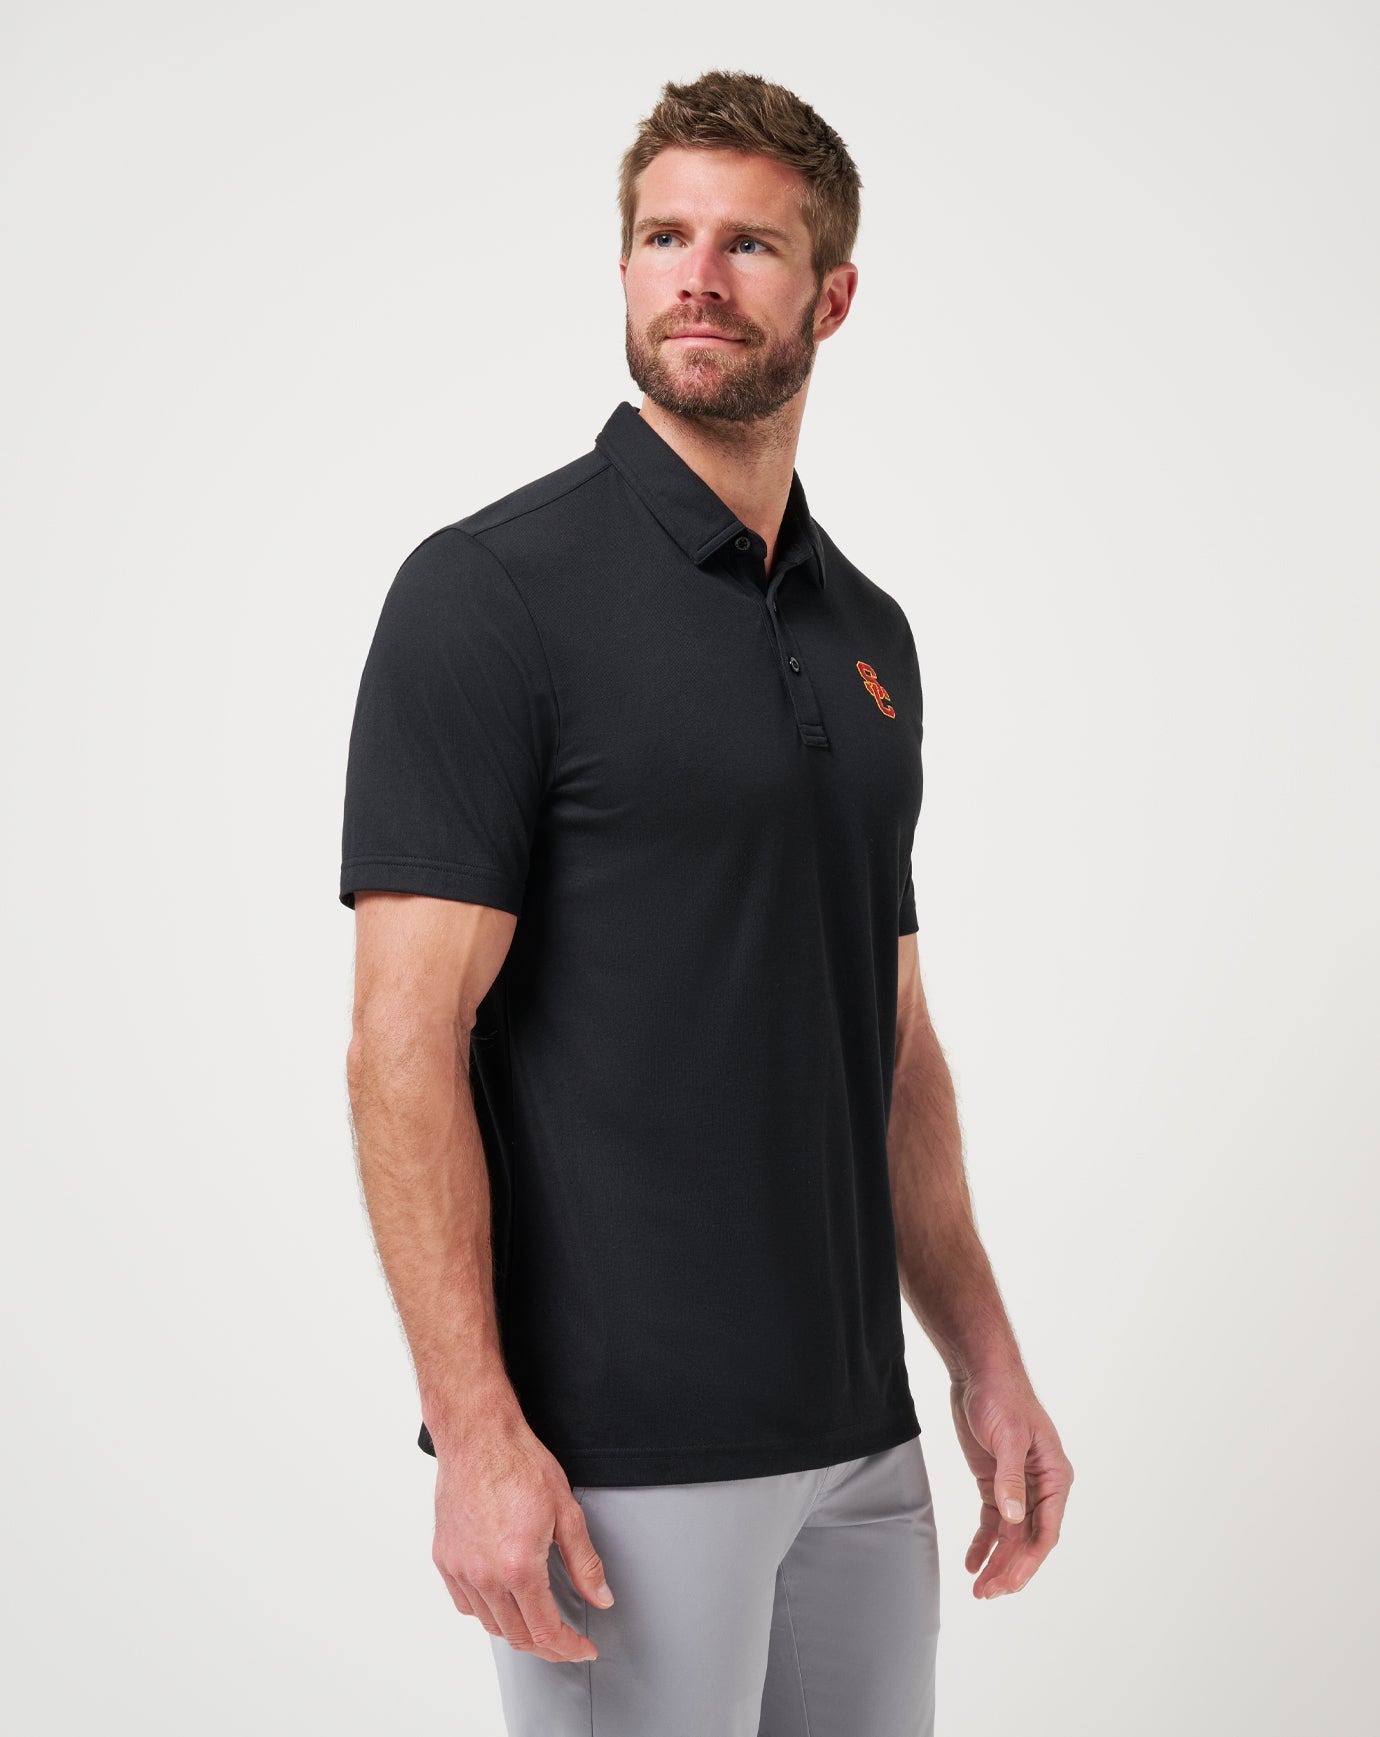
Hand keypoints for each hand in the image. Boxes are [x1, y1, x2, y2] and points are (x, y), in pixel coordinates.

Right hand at [431, 1420, 614, 1662]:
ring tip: (537, 1622)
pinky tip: (502, 1601)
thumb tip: (601, 1597)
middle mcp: (485, 1575)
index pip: (545, 1631)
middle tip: (566, 1642)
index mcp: (518, 1567)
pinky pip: (465, 1603)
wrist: (478, 1436)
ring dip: (517, 1631)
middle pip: (517, 1635)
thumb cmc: (519, 1464)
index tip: (582, 1649)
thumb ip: (584, 1563)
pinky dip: (486, 1612)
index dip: (568, 1648)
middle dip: (547, 1646)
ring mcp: (460, 1568)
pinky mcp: (445, 1558)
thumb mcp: (566, 1511)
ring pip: (490, 1624)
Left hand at [949, 1367, 1073, 1599]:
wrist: (978, 1372)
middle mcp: (1041, 1487)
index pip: (1046, 1530)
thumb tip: (1014, 1519)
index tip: (1010, 1583)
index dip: (1029, 1561)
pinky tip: (972, 1562)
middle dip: (1010, 1568)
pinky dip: (984, 1542)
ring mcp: (1017, 1487)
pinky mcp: (995, 1483)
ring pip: (1010, 1536)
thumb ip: (1010, 1479)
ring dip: (996, 1561)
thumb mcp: (1007, 1436)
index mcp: (1055, 1477)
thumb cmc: (1002, 1396)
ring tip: (979, 1589)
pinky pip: (993, 1522)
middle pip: (1028, 1539)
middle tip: (988, 1594)